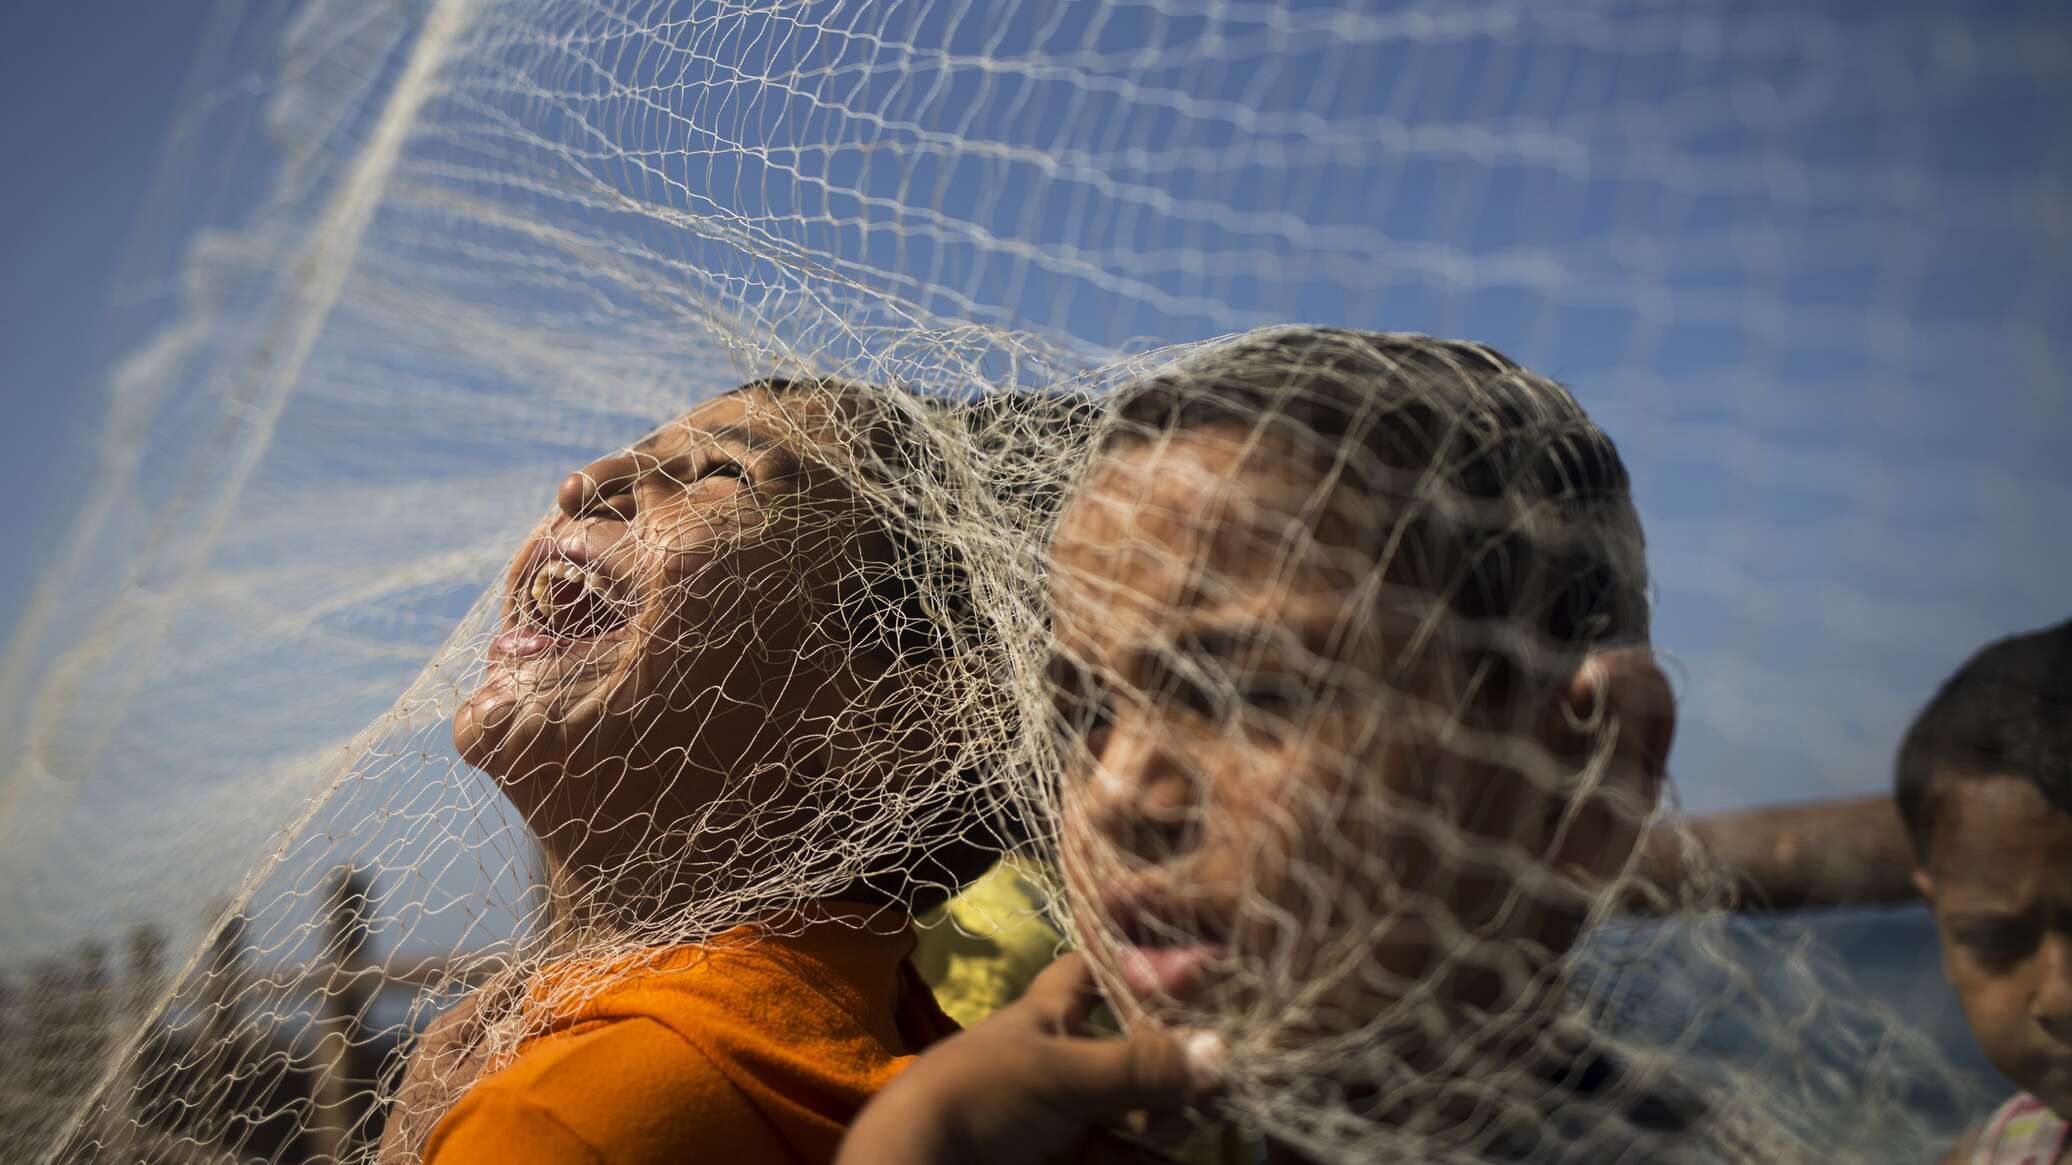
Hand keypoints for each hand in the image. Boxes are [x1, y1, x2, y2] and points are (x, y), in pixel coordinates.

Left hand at [839, 953, 1218, 1164]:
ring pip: (1136, 1104)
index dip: (1134, 961)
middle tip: (1212, 1070)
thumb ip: (1140, 1066)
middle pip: (1132, 1045)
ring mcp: (1066, 1111)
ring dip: (1169, 1111)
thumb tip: (1223, 1054)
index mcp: (1047, 1015)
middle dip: (1174, 1057)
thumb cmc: (980, 1094)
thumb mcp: (1061, 1071)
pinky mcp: (1068, 1157)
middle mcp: (1061, 1057)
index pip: (1092, 970)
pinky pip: (1124, 1150)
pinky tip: (1172, 1151)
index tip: (1192, 965)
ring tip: (1188, 1120)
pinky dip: (1152, 1151)